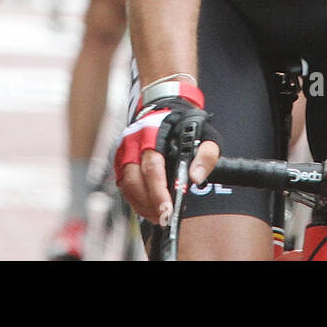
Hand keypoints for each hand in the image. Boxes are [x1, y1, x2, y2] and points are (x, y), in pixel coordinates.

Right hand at [114, 96, 220, 223]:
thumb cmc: (185, 125)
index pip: (153, 168)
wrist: (165, 108)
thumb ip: (205, 155)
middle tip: (165, 219)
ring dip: (141, 205)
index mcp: (153, 135)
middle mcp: (134, 143)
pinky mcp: (120, 161)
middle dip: (149, 204)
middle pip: (135, 180)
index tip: (168, 209)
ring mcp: (124, 152)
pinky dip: (135, 200)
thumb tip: (196, 178)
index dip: (158, 191)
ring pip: (127, 185)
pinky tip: (149, 208)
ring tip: (159, 216)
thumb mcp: (204, 134)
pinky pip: (123, 186)